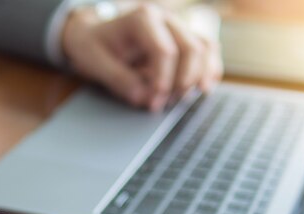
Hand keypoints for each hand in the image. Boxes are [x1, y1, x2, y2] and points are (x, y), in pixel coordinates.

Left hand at [62, 1, 222, 110]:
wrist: (93, 33)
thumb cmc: (93, 46)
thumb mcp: (94, 62)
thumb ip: (118, 80)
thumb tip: (143, 98)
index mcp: (142, 19)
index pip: (165, 51)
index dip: (163, 81)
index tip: (154, 102)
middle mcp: (165, 19)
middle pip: (191, 49)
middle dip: (181, 82)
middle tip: (163, 104)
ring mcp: (176, 28)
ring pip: (204, 48)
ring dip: (197, 77)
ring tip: (181, 99)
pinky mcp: (182, 40)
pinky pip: (206, 49)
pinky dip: (210, 68)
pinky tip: (206, 87)